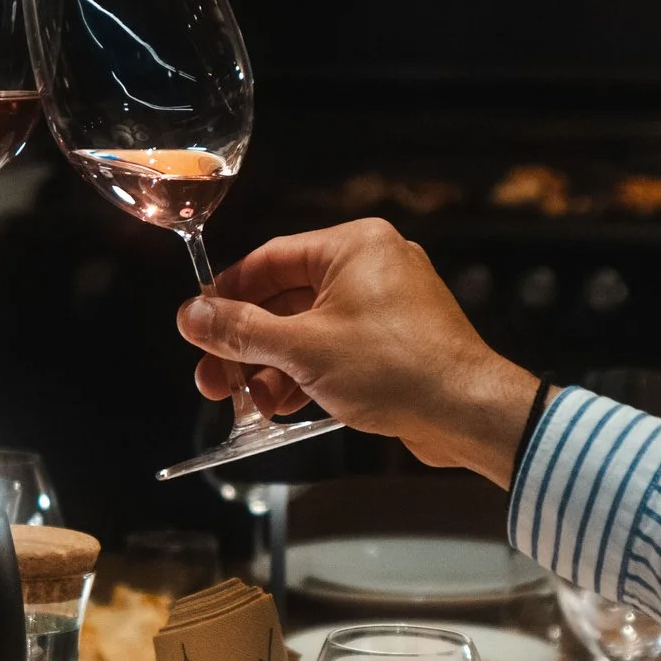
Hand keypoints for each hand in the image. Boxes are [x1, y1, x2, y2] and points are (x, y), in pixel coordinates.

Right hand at [173, 219, 535, 482]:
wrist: (469, 413)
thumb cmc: (400, 368)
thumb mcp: (303, 349)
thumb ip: (241, 331)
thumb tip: (191, 316)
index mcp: (353, 247)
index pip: (269, 260)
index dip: (227, 296)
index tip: (197, 325)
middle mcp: (371, 267)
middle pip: (284, 299)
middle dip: (245, 344)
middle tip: (212, 376)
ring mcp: (385, 306)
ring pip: (306, 330)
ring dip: (271, 367)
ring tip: (244, 402)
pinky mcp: (393, 343)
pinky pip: (333, 350)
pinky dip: (304, 375)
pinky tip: (280, 407)